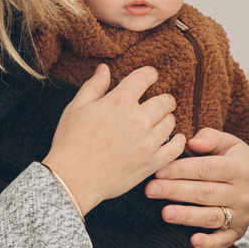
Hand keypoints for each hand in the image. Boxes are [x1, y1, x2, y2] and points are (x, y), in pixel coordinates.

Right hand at [44, 65, 182, 215]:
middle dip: (163, 100)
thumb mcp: (76, 107)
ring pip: (170, 122)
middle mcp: (138, 118)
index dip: (150, 75)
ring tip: (160, 122)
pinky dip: (178, 141)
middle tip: (160, 104)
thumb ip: (94, 86)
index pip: (145, 77)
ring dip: (166, 119)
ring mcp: (147, 142)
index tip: (150, 77)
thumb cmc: (70, 142)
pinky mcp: (151, 162)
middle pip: (164, 101)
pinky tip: (175, 139)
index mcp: (120, 100)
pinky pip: (175, 148)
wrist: (73, 179)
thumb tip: (105, 69)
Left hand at [150, 127, 248, 247]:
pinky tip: (194, 241)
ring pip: (210, 216)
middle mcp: (242, 194)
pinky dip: (210, 243)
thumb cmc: (237, 161)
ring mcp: (241, 215)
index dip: (181, 170)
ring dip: (187, 216)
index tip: (159, 171)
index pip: (207, 169)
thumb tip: (192, 142)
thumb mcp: (230, 143)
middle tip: (151, 190)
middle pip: (204, 193)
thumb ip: (211, 138)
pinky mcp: (238, 232)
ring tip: (165, 213)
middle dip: (175, 191)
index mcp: (240, 169)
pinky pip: (224, 240)